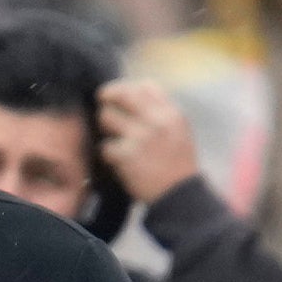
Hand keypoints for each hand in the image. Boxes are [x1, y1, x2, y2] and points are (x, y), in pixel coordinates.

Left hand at [93, 79, 202, 204]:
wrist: (180, 195)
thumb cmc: (178, 165)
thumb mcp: (179, 131)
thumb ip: (161, 113)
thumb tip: (134, 94)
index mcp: (170, 113)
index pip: (145, 86)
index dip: (128, 88)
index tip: (120, 95)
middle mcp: (156, 121)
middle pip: (121, 94)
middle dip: (107, 96)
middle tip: (101, 101)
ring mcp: (140, 137)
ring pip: (106, 117)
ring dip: (104, 126)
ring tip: (112, 136)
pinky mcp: (127, 156)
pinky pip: (104, 147)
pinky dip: (106, 154)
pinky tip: (115, 160)